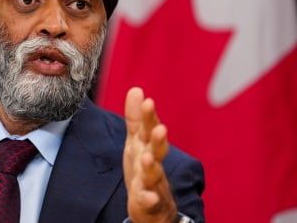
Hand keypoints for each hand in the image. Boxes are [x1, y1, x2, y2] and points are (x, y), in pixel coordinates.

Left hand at [123, 87, 176, 222]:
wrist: (154, 207)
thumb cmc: (144, 169)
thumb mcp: (136, 142)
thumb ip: (136, 119)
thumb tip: (136, 89)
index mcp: (148, 147)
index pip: (149, 130)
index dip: (149, 117)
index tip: (148, 102)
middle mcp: (153, 163)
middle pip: (157, 150)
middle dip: (158, 140)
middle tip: (160, 128)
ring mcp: (152, 183)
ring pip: (153, 175)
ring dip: (151, 166)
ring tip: (147, 158)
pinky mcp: (148, 203)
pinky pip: (148, 201)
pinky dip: (148, 199)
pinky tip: (147, 197)